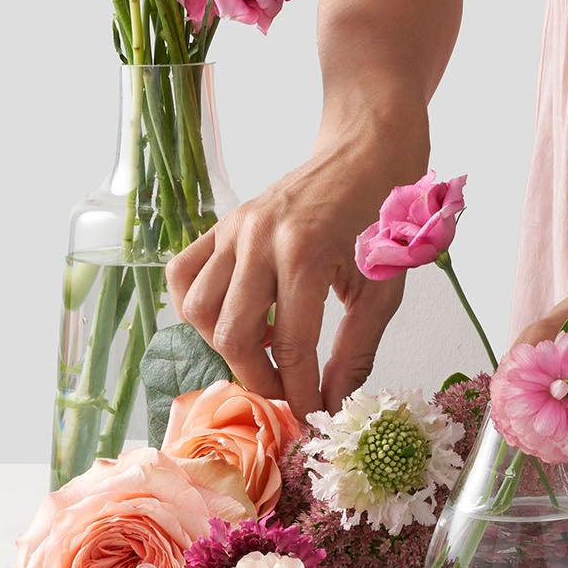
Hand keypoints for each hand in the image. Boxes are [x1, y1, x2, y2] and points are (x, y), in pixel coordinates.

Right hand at [165, 123, 428, 423]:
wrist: (367, 152)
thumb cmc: (382, 218)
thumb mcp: (383, 287)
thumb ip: (357, 349)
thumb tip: (333, 402)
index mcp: (307, 252)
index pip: (293, 344)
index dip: (300, 390)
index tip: (310, 415)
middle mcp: (261, 239)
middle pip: (233, 334)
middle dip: (258, 378)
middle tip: (285, 393)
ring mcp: (236, 228)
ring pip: (198, 309)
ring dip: (226, 344)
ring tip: (266, 348)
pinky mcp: (224, 223)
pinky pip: (183, 274)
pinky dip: (197, 307)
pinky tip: (236, 315)